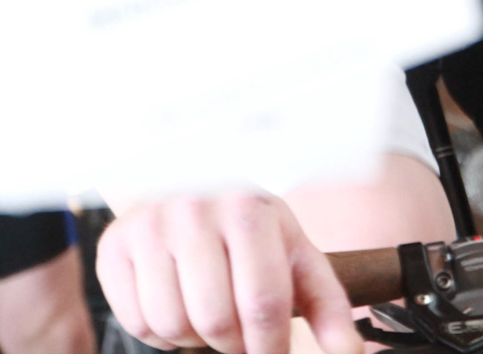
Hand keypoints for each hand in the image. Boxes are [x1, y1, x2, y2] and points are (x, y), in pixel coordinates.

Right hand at [96, 192, 362, 353]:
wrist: (188, 183)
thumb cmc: (250, 230)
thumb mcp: (295, 255)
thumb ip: (328, 308)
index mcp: (250, 210)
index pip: (264, 305)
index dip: (269, 348)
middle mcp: (197, 209)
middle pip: (216, 322)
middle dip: (231, 344)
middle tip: (237, 330)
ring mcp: (152, 224)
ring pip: (174, 325)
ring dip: (193, 338)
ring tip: (206, 309)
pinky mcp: (116, 244)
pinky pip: (136, 321)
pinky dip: (158, 331)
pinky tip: (175, 300)